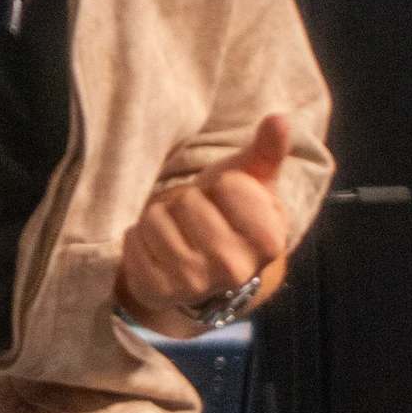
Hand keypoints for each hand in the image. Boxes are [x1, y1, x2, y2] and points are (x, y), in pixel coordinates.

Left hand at [115, 113, 294, 322]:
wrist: (202, 261)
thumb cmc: (228, 211)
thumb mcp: (251, 179)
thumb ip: (267, 150)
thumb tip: (279, 119)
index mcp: (269, 241)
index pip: (229, 186)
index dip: (224, 185)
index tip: (227, 202)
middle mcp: (234, 270)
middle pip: (188, 202)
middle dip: (189, 200)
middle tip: (199, 217)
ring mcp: (195, 286)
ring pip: (155, 220)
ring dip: (161, 216)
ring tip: (178, 229)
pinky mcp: (158, 293)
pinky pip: (132, 244)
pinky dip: (137, 237)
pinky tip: (156, 247)